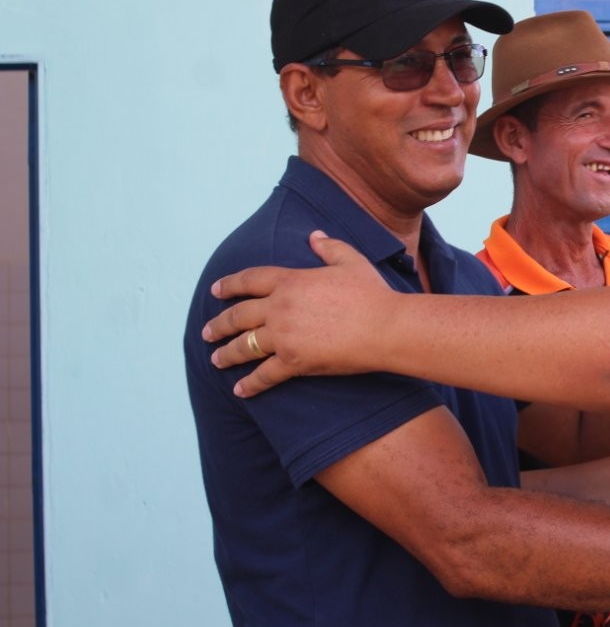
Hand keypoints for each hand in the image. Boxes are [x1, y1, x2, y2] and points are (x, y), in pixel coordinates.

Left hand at [202, 231, 395, 395]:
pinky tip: (240, 390)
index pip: (250, 280)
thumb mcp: (351, 262)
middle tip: (207, 331)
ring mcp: (284, 336)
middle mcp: (280, 307)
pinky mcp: (294, 362)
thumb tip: (314, 236)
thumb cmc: (372, 293)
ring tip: (216, 359)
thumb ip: (329, 247)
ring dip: (227, 354)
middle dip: (219, 324)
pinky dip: (250, 384)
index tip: (216, 290)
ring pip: (245, 346)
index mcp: (291, 281)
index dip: (229, 285)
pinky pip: (264, 375)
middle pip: (239, 316)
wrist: (385, 326)